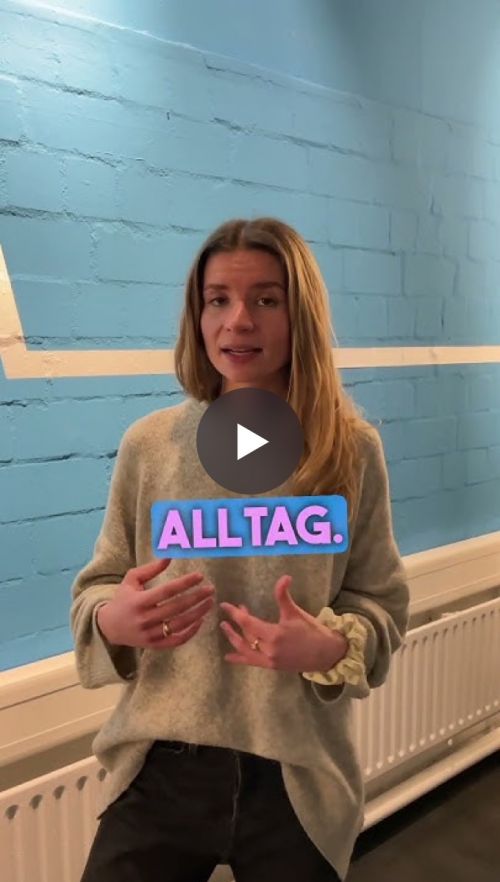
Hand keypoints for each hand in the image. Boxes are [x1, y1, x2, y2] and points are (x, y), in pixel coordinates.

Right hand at [96, 558, 214, 649]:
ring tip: (209, 602)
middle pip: (176, 608)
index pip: (167, 591)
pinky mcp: (154, 646)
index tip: (199, 576)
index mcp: (138, 601)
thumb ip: (150, 569)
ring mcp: (150, 634)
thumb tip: (169, 557)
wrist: (108, 627)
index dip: (184, 583)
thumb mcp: (131, 580)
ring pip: (179, 625)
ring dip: (198, 613)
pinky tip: (200, 621)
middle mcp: (144, 619)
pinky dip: (190, 632)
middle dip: (196, 598)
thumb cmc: (123, 599)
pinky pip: (176, 641)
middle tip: (211, 589)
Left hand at [219, 575, 347, 672]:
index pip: (248, 622)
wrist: (326, 653)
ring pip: (245, 649)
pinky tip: (228, 657)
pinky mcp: (272, 666)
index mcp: (274, 634)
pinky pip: (251, 662)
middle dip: (235, 624)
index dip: (234, 613)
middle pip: (245, 635)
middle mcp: (269, 649)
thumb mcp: (295, 612)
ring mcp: (269, 660)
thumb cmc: (311, 630)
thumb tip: (285, 577)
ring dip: (233, 639)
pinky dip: (239, 659)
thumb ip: (284, 595)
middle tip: (229, 614)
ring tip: (225, 628)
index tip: (224, 605)